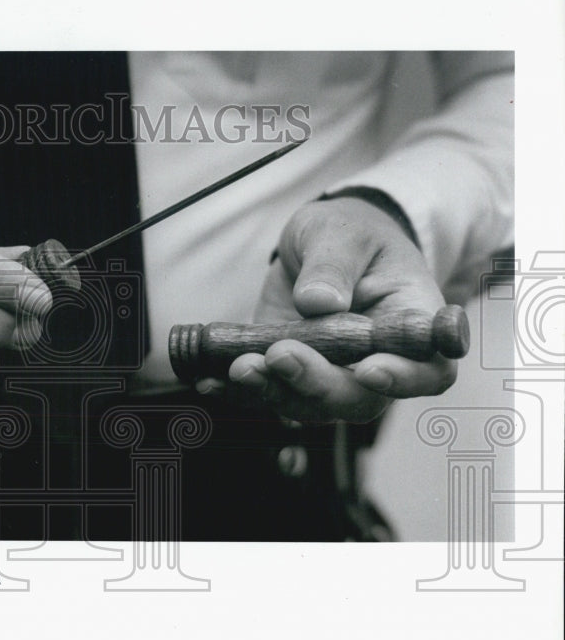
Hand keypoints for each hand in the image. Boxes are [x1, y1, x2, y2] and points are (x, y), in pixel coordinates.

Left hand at [210, 197, 457, 422]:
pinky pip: (268, 396)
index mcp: (410, 325)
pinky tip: (211, 381)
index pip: (428, 371)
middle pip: (359, 398)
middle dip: (316, 384)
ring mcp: (331, 376)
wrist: (320, 245)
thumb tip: (318, 302)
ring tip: (238, 367)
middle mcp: (377, 363)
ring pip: (310, 406)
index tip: (368, 370)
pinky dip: (239, 393)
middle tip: (279, 355)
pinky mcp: (290, 377)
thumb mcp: (342, 233)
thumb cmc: (348, 235)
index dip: (403, 379)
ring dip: (272, 392)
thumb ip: (334, 265)